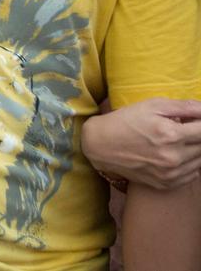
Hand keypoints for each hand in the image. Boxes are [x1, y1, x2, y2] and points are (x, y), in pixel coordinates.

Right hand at [82, 98, 200, 189]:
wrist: (100, 145)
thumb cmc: (125, 121)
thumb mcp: (151, 105)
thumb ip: (184, 106)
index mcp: (171, 135)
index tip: (196, 121)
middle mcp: (174, 157)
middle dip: (198, 136)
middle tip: (185, 129)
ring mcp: (171, 174)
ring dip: (196, 150)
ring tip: (179, 141)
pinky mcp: (166, 184)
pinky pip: (193, 175)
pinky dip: (191, 165)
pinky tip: (177, 155)